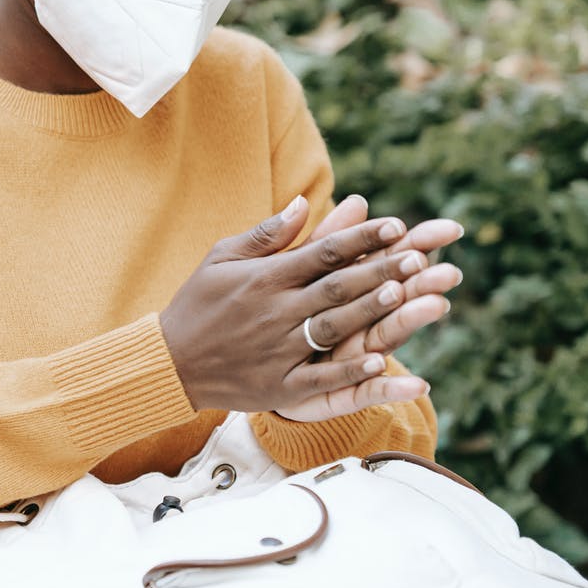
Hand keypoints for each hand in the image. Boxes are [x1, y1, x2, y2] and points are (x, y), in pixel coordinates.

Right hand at [159, 196, 429, 417]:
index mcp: (263, 278)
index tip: (396, 226)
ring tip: (404, 294)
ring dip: (369, 310)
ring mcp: (277, 349)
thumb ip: (265, 235)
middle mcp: (273, 311)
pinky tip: (380, 361)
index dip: (361, 238)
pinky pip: (319, 377)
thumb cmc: (197, 303)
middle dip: (379, 270)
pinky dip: (349, 370)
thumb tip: (302, 202)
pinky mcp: (278, 385)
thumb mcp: (221, 258)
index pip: (322, 252)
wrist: (169, 362)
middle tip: (418, 257)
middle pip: (336, 287)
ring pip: (332, 326)